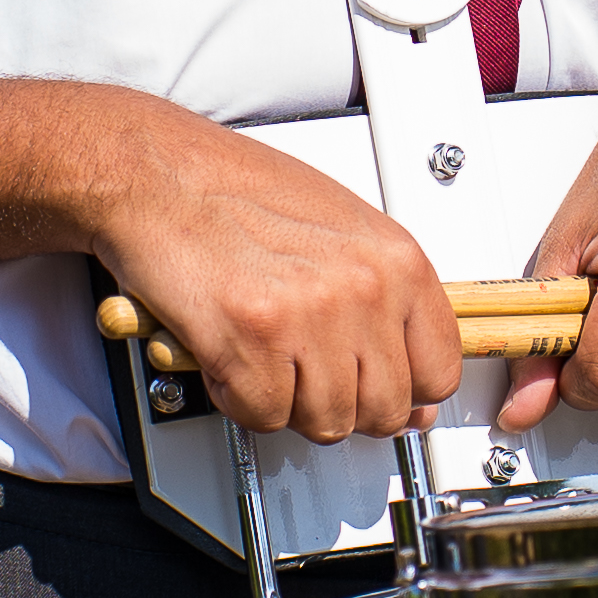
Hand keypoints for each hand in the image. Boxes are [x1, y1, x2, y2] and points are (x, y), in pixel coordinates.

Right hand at [92, 104, 464, 445]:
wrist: (158, 176)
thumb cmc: (236, 192)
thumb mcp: (341, 228)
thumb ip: (383, 297)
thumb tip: (407, 364)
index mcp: (395, 260)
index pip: (440, 369)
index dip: (408, 393)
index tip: (384, 390)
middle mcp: (362, 289)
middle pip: (385, 409)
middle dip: (343, 404)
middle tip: (308, 375)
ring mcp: (310, 317)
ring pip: (327, 421)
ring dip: (289, 402)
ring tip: (265, 355)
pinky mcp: (252, 342)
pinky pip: (265, 415)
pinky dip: (241, 398)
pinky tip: (232, 356)